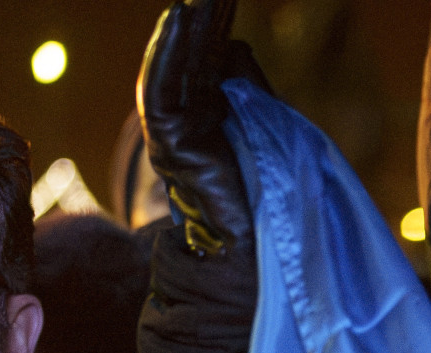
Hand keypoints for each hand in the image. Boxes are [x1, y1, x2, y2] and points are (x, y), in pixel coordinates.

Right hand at [139, 0, 260, 256]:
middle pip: (188, 58)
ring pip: (172, 68)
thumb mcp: (267, 126)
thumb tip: (233, 43)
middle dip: (198, 20)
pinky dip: (168, 53)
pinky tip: (177, 19)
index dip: (211, 26)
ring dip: (181, 28)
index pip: (205, 60)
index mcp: (206, 116)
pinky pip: (162, 91)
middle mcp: (185, 121)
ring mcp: (174, 133)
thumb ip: (248, 85)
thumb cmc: (268, 197)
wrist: (256, 251)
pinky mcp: (170, 145)